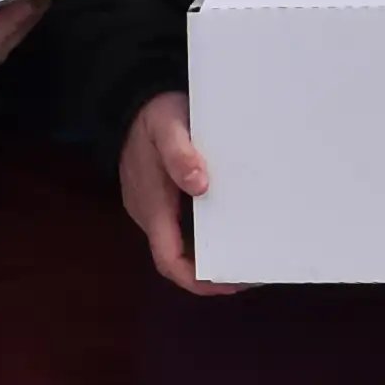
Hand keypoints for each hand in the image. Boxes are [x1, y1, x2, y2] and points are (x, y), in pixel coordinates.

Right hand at [117, 91, 234, 295]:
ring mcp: (155, 209)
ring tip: (247, 251)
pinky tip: (231, 226)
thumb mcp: (168, 125)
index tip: (229, 282)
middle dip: (211, 271)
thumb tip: (199, 186)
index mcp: (152, 205)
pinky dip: (206, 234)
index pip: (169, 259)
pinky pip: (183, 227)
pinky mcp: (162, 200)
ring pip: (181, 243)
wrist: (133, 102)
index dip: (196, 279)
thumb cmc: (154, 114)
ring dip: (210, 253)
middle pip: (178, 258)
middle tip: (252, 270)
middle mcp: (151, 214)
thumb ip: (180, 154)